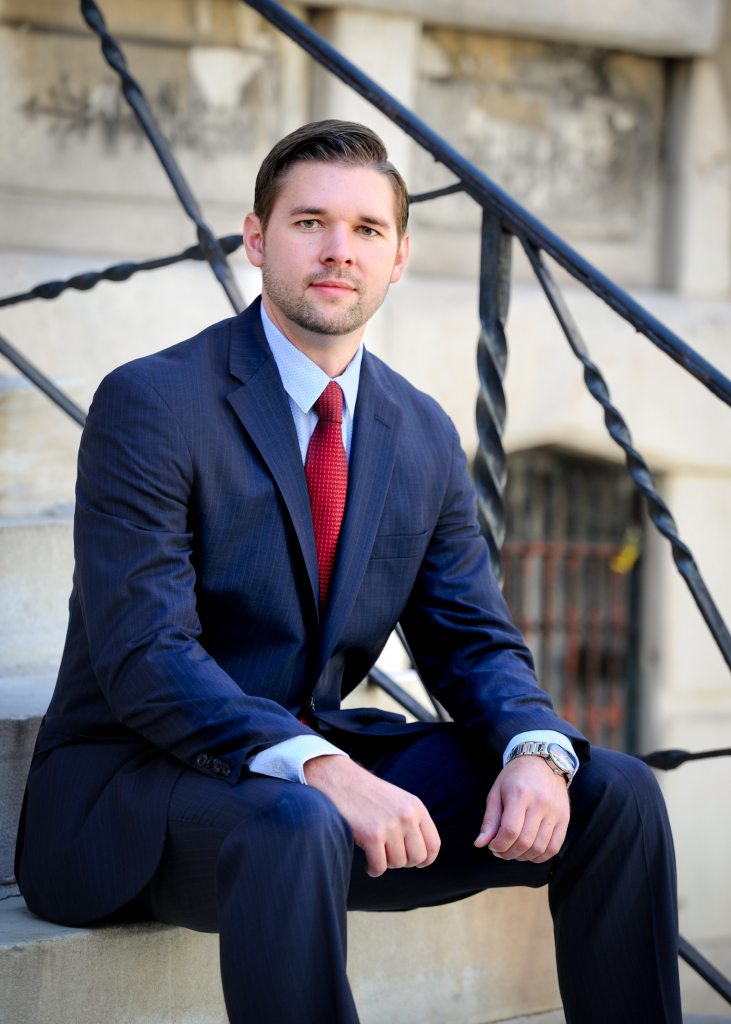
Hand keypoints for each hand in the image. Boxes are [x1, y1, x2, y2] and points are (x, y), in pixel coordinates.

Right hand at [304, 755, 440, 876]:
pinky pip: (379, 867)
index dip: (426, 859)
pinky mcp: (372, 835)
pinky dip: (373, 869)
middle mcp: (406, 816)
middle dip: (404, 862)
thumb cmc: (368, 795)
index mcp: (416, 807)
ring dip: (386, 863)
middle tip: (389, 856)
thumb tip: (421, 856)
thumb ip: (412, 822)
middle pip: (417, 858)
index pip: (434, 844)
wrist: (340, 781)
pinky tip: (367, 861)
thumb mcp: (399, 801)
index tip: (415, 863)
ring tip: (375, 852)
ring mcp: (390, 825)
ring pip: (398, 863)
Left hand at [474, 755, 569, 863]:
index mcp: (520, 795)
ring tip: (513, 851)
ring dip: (523, 857)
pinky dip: (541, 856)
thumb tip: (480, 844)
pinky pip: (554, 847)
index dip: (498, 845)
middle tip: (500, 851)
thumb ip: (490, 820)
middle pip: (525, 842)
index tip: (492, 846)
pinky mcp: (564, 818)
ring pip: (539, 847)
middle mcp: (540, 804)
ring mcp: (555, 812)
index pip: (510, 830)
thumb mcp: (496, 792)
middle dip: (508, 853)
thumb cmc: (515, 777)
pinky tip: (529, 852)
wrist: (542, 762)